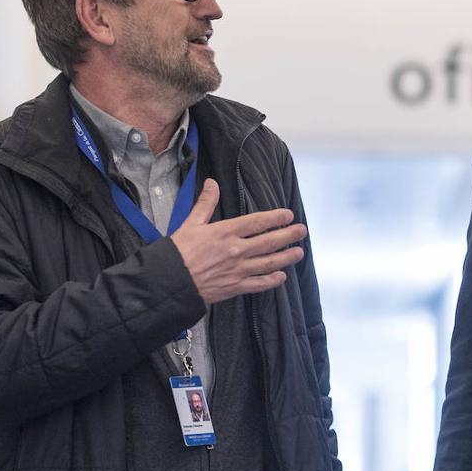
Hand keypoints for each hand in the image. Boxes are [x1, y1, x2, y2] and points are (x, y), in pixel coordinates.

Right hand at [169, 179, 306, 303]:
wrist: (169, 282)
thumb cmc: (178, 252)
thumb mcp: (190, 223)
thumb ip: (205, 204)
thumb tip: (212, 183)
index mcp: (226, 232)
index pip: (257, 222)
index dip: (275, 218)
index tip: (287, 215)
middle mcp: (236, 251)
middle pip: (269, 241)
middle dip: (288, 235)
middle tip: (302, 231)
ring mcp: (237, 270)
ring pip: (269, 263)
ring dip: (286, 257)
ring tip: (299, 252)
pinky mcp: (235, 286)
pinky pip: (259, 284)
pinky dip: (272, 281)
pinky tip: (282, 277)